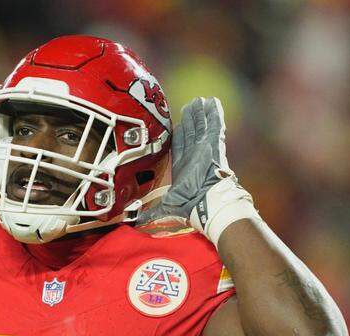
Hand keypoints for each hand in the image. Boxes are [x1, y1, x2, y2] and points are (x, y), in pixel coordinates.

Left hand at [137, 97, 256, 242]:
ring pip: (202, 126)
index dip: (179, 134)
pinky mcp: (214, 144)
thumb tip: (134, 222)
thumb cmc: (188, 205)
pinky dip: (215, 114)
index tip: (177, 124)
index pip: (180, 146)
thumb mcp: (165, 206)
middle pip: (192, 132)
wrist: (206, 202)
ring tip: (200, 100)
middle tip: (190, 105)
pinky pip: (215, 125)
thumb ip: (151, 212)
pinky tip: (213, 102)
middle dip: (191, 119)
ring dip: (201, 113)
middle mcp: (195, 155)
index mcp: (184, 167)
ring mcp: (206, 148)